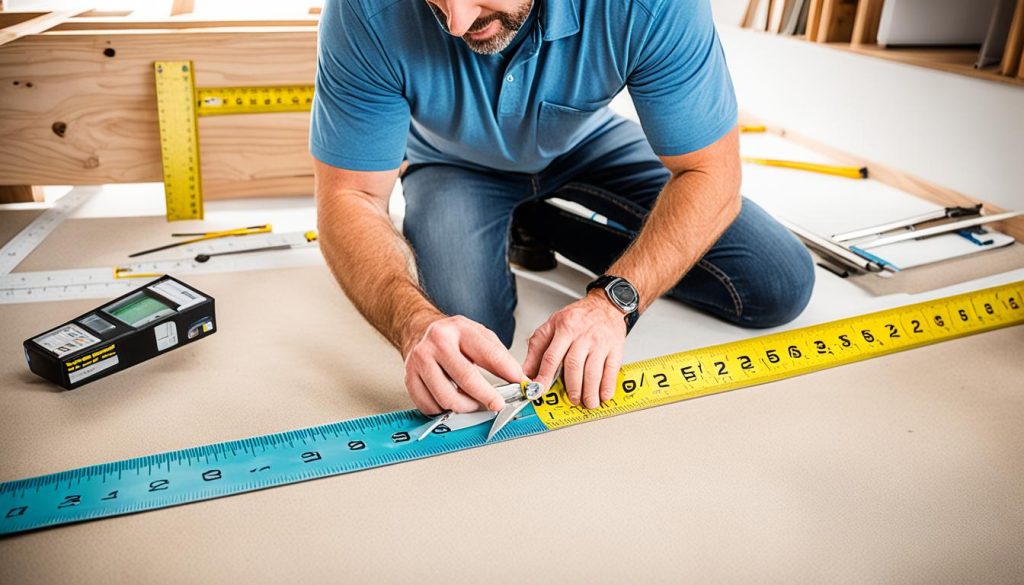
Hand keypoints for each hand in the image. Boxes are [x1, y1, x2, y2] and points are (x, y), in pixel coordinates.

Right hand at [402, 315, 525, 415]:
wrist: (418, 330)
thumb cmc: (451, 336)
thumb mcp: (478, 335)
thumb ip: (498, 355)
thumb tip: (517, 378)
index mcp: (458, 330)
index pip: (489, 354)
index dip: (508, 373)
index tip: (519, 386)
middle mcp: (436, 344)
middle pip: (466, 379)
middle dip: (487, 397)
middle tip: (497, 404)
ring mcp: (420, 361)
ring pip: (447, 398)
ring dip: (465, 407)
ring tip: (473, 403)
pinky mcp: (409, 378)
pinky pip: (430, 406)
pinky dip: (444, 410)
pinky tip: (451, 402)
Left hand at [523, 290, 625, 408]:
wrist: (604, 306)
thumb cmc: (578, 318)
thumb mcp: (551, 327)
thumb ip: (537, 350)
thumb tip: (526, 372)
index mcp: (564, 329)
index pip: (551, 357)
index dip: (544, 376)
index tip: (540, 390)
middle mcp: (582, 336)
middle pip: (574, 366)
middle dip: (572, 388)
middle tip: (571, 400)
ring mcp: (600, 342)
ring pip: (593, 371)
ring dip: (590, 391)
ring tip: (587, 403)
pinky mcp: (615, 347)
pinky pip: (611, 369)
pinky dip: (607, 385)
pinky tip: (604, 395)